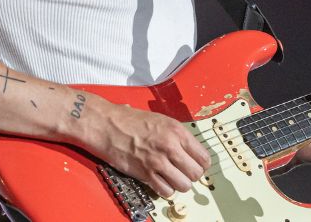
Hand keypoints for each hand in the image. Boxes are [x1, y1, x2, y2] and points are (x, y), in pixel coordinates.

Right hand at [87, 101, 210, 197]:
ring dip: (179, 184)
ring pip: (183, 185)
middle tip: (184, 173)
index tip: (196, 166)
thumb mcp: (161, 120)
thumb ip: (177, 135)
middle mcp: (170, 146)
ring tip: (172, 178)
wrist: (107, 125)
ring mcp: (158, 161)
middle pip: (196, 173)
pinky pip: (165, 191)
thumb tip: (190, 150)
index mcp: (177, 131)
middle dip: (191, 175)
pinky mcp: (145, 173)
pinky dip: (165, 190)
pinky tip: (160, 182)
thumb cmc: (130, 121)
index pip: (203, 157)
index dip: (201, 164)